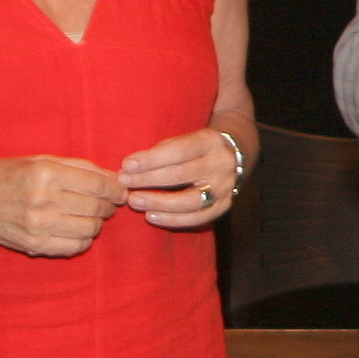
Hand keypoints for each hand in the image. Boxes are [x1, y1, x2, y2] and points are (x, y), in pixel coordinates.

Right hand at [0, 155, 124, 256]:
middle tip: (105, 202)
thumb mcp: (39, 160)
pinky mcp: (36, 245)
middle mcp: (44, 200)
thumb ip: (78, 167)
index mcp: (46, 174)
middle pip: (97, 207)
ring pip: (91, 229)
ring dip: (95, 222)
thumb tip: (113, 177)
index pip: (98, 185)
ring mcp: (39, 226)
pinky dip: (83, 238)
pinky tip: (74, 228)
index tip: (120, 190)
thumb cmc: (4, 176)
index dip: (115, 189)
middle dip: (108, 205)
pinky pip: (76, 246)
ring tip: (86, 214)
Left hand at [119, 127, 242, 229]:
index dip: (151, 159)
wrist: (234, 155)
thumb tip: (130, 168)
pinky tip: (152, 216)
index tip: (127, 165)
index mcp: (211, 141)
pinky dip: (173, 219)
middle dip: (148, 180)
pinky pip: (198, 218)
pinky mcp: (224, 205)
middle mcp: (221, 164)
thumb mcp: (185, 138)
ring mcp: (226, 187)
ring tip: (134, 201)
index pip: (179, 150)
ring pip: (190, 201)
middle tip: (124, 184)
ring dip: (158, 202)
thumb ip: (163, 151)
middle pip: (181, 175)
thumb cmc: (196, 146)